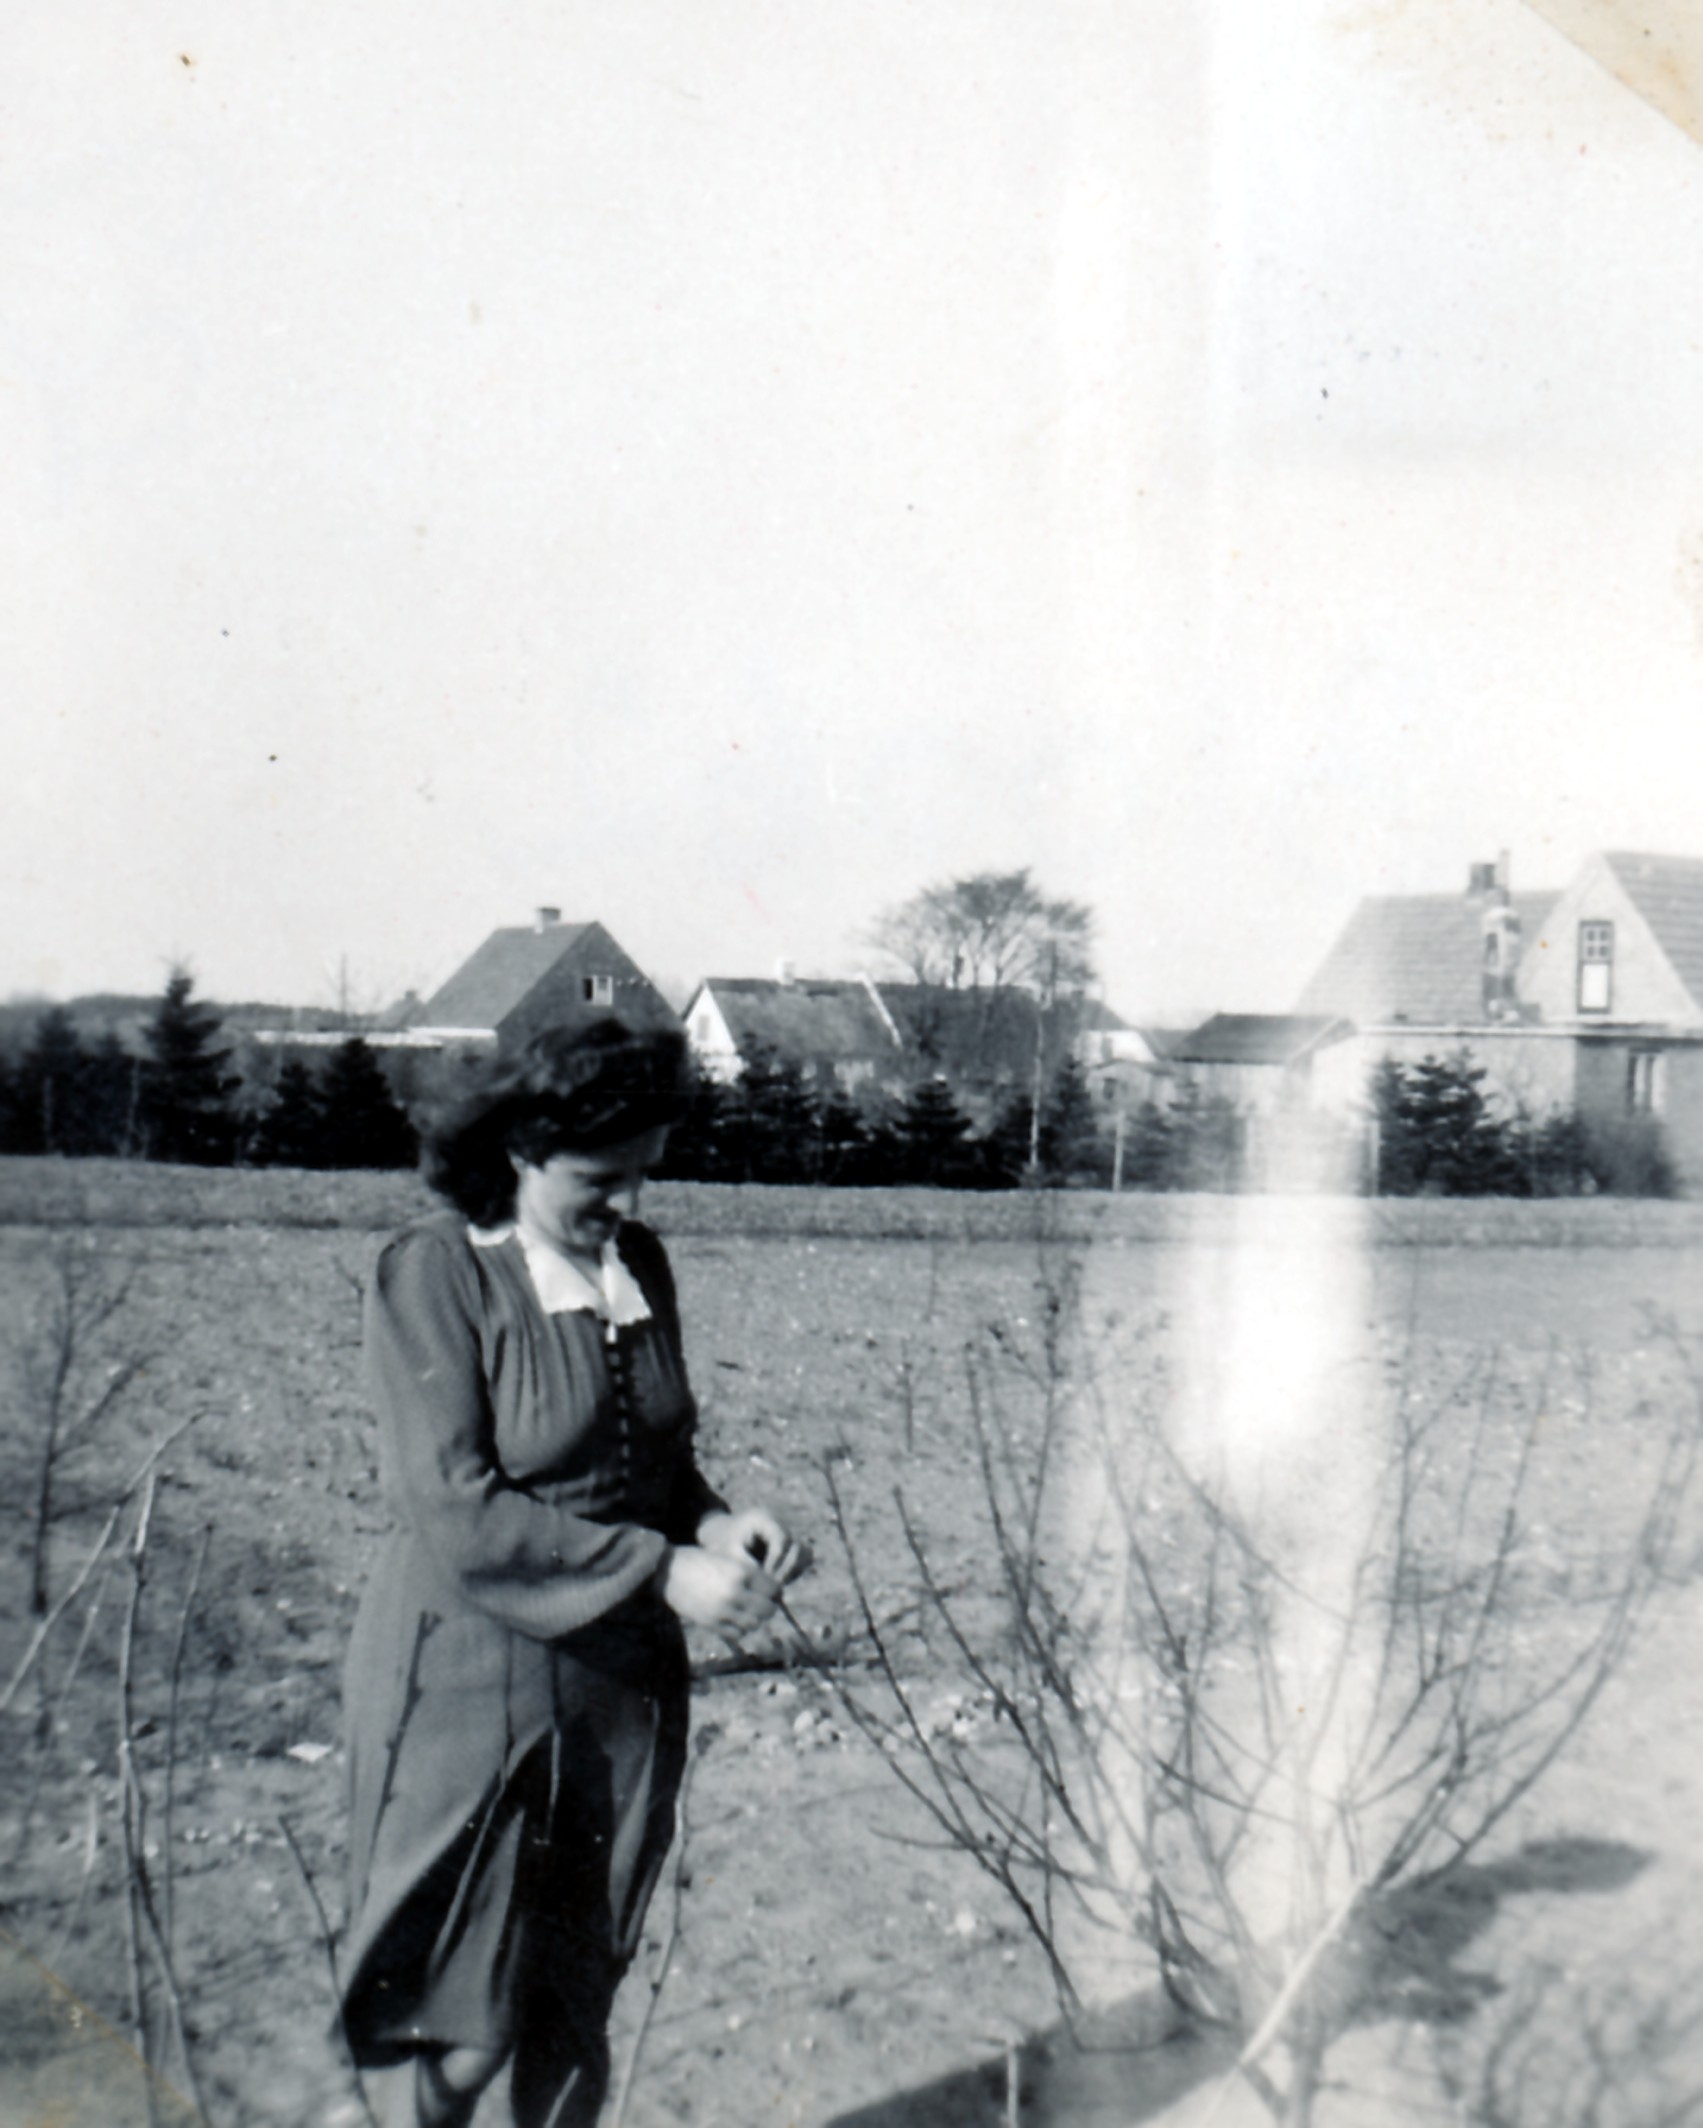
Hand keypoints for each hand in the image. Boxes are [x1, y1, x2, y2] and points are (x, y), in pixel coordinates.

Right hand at [657, 1545, 780, 1638]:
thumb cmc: (698, 1561)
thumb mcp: (726, 1560)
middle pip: (767, 1609)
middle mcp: (734, 1592)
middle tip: (764, 1604)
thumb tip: (770, 1591)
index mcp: (740, 1572)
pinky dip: (740, 1629)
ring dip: (755, 1620)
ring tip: (749, 1613)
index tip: (772, 1591)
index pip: (773, 1588)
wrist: (667, 1571)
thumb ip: (747, 1574)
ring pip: (754, 1624)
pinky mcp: (711, 1623)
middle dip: (769, 1607)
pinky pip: (736, 1634)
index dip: (775, 1590)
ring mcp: (722, 1610)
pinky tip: (735, 1620)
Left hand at [696, 1507, 812, 1588]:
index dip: (776, 1561)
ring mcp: (787, 1532)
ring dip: (793, 1570)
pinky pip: (803, 1559)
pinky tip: (779, 1582)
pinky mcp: (790, 1544)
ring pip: (805, 1552)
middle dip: (786, 1568)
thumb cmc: (721, 1544)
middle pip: (797, 1546)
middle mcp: (779, 1522)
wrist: (719, 1537)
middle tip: (773, 1586)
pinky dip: (794, 1571)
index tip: (765, 1578)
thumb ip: (748, 1567)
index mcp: (762, 1518)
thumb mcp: (729, 1555)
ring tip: (777, 1585)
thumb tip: (770, 1584)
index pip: (781, 1539)